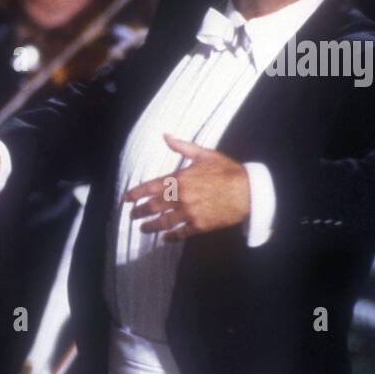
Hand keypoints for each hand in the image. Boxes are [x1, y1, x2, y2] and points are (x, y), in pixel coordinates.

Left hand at [125, 134, 249, 241]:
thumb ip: (182, 146)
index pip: (149, 187)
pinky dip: (170, 237)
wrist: (248, 191)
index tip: (126, 199)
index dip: (135, 194)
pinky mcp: (199, 225)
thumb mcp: (204, 154)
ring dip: (150, 226)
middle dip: (139, 212)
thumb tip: (166, 136)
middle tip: (132, 215)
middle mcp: (180, 196)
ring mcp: (189, 212)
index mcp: (179, 178)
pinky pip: (180, 233)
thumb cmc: (227, 170)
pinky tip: (164, 238)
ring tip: (143, 228)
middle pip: (152, 207)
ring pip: (163, 222)